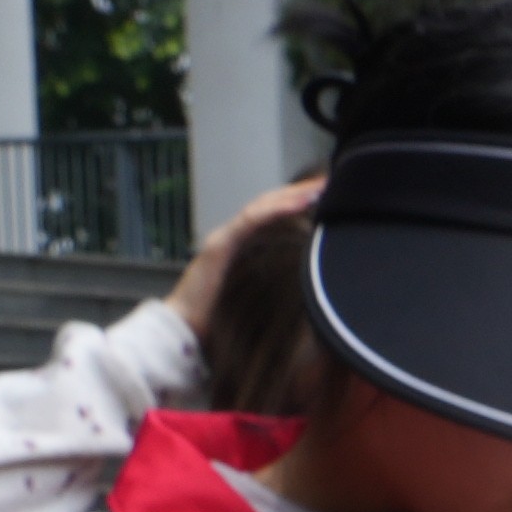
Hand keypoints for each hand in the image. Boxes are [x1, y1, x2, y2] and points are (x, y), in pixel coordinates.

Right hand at [178, 169, 325, 318]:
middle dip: (298, 192)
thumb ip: (272, 285)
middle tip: (328, 181)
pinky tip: (298, 204)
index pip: (271, 215)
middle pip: (268, 205)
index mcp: (240, 245)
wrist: (183, 329)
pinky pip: (251, 221)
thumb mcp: (253, 297)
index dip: (295, 202)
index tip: (324, 195)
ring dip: (291, 196)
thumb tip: (306, 291)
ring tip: (318, 188)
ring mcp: (224, 237)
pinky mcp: (220, 245)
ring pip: (262, 207)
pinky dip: (275, 210)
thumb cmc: (216, 320)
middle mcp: (232, 236)